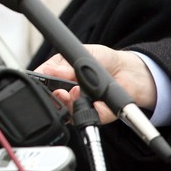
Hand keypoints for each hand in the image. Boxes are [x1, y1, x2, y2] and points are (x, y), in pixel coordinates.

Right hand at [34, 44, 156, 123]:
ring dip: (71, 103)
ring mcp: (81, 104)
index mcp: (60, 76)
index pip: (44, 83)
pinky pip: (91, 117)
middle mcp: (68, 92)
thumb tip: (48, 71)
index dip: (41, 85)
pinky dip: (93, 110)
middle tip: (60, 91)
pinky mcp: (98, 114)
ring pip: (69, 112)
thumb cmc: (103, 60)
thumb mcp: (83, 54)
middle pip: (54, 102)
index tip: (43, 82)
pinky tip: (95, 102)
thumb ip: (66, 65)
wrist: (128, 70)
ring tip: (77, 91)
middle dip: (55, 97)